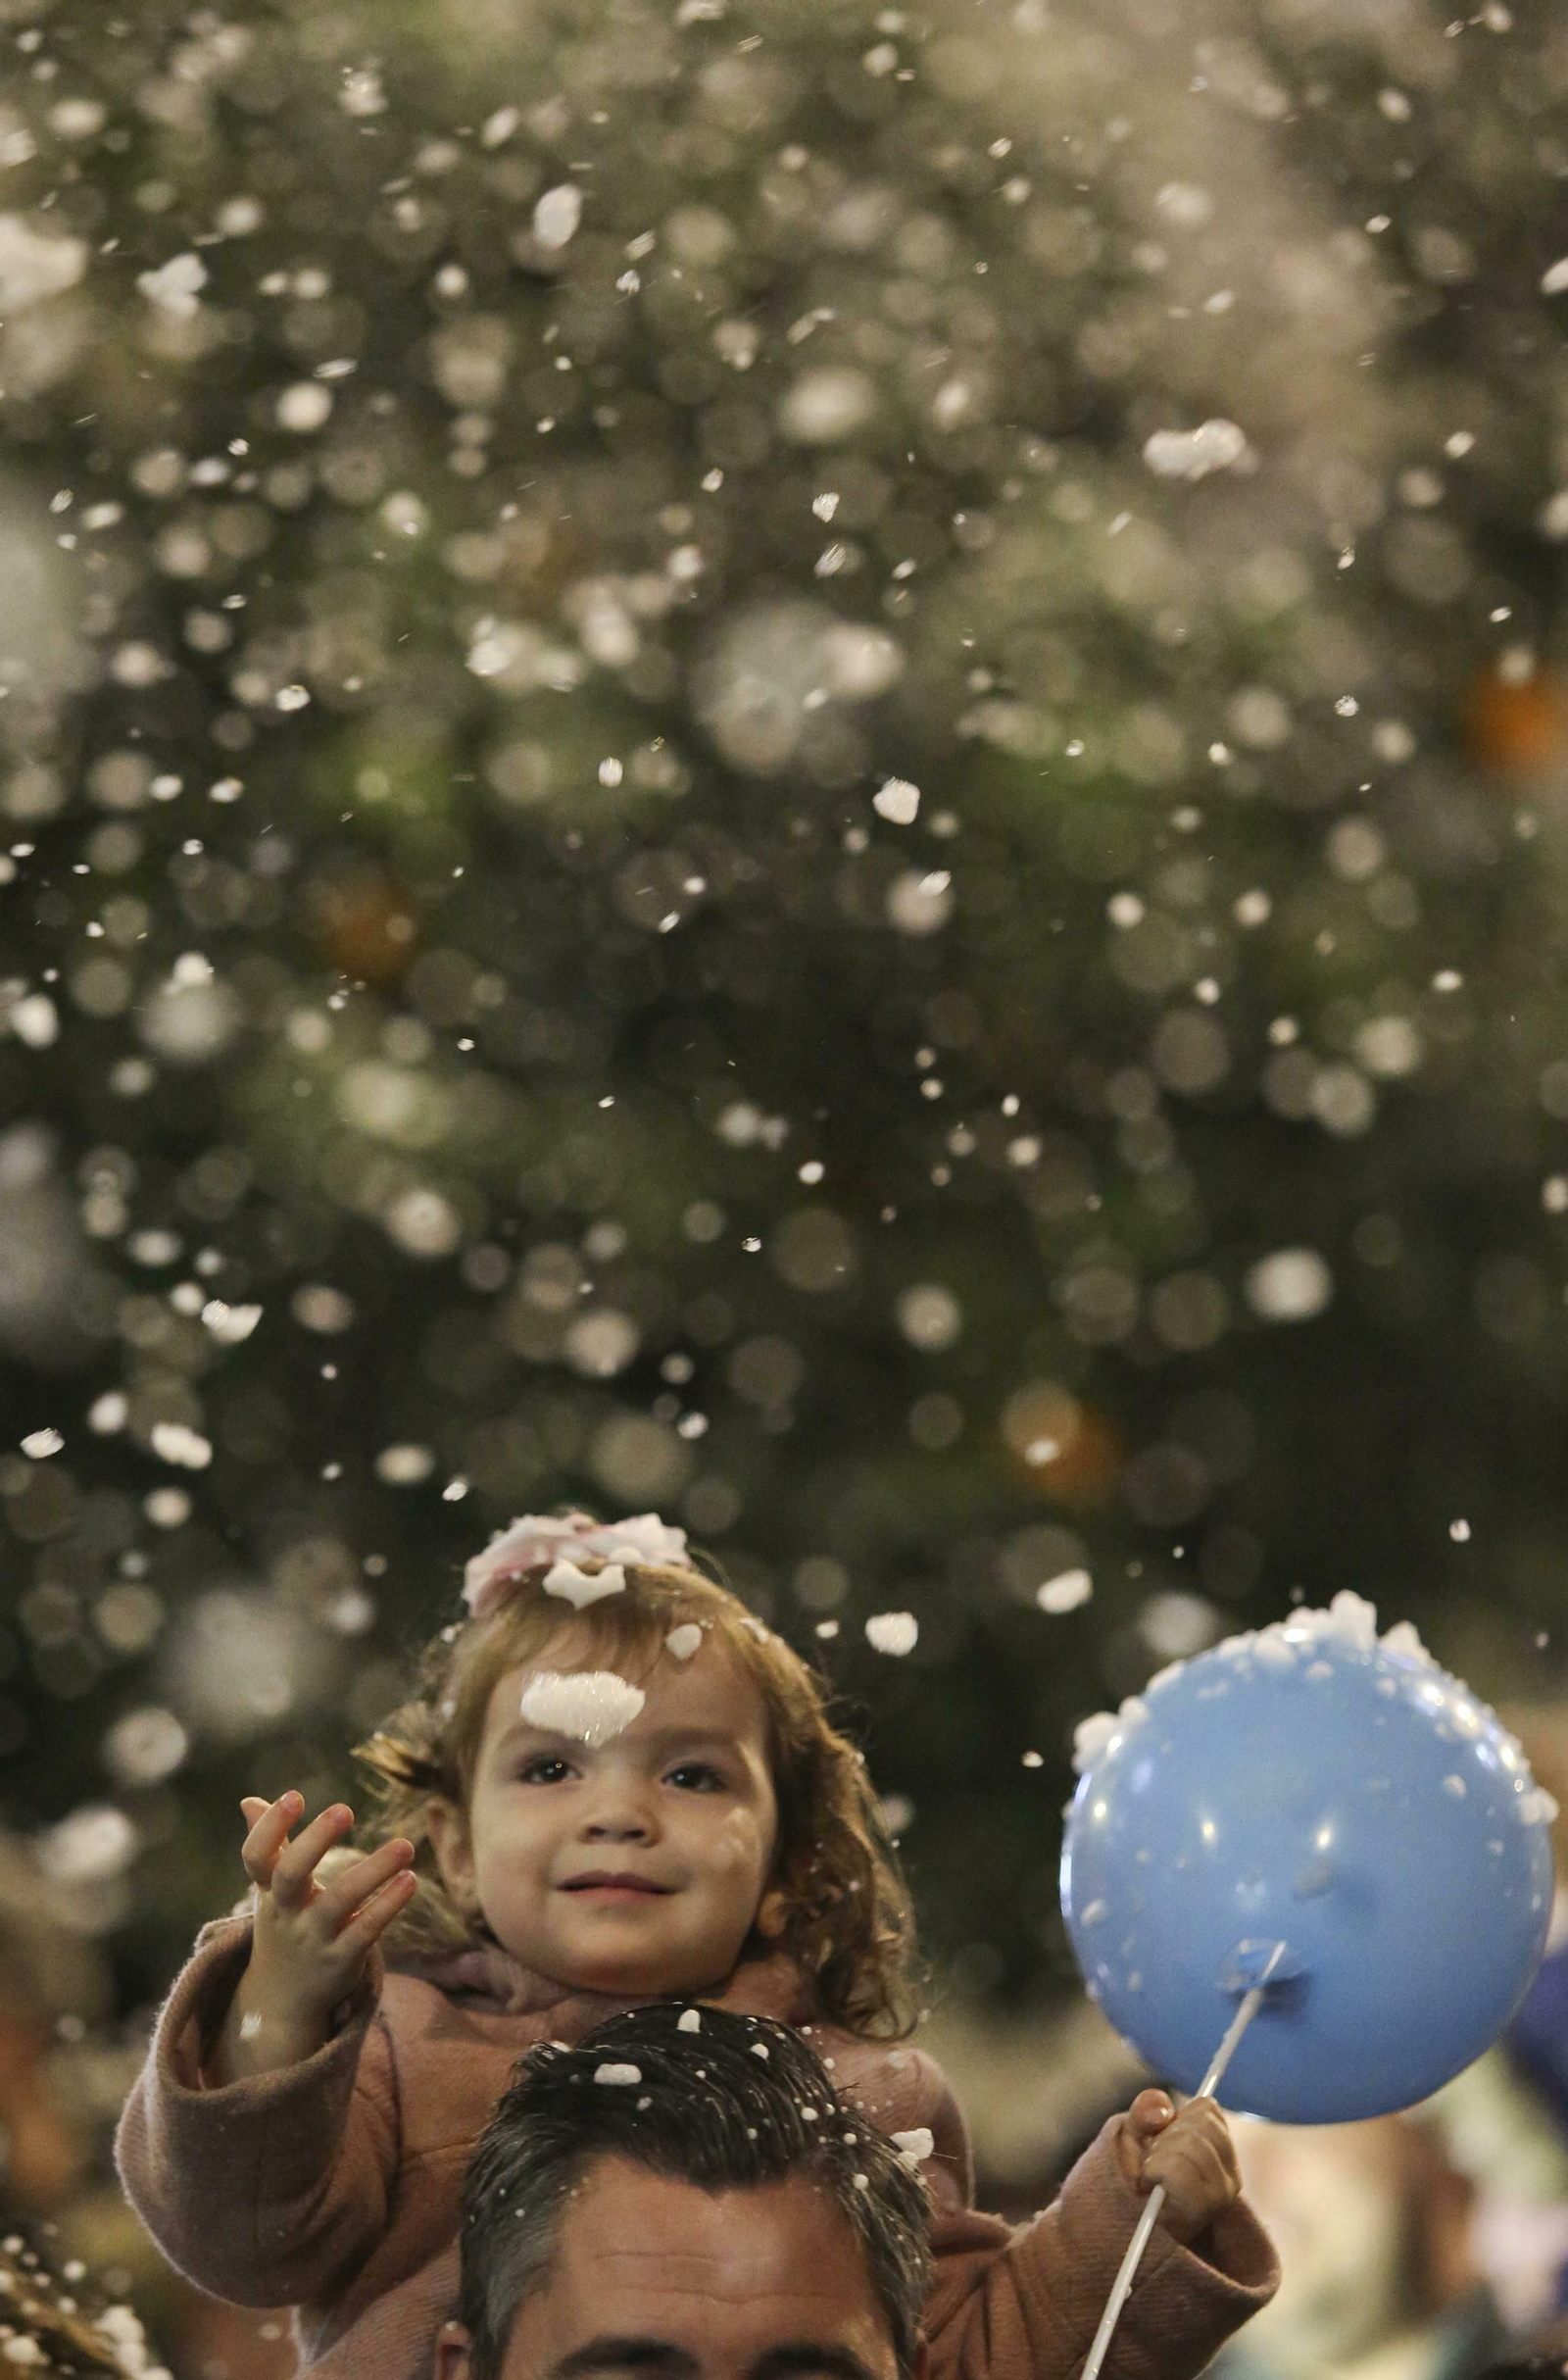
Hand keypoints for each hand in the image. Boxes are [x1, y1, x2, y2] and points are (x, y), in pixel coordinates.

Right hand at [206, 1793, 415, 2082]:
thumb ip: (269, 1846)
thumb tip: (249, 1801)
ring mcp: (314, 1938)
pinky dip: (389, 1905)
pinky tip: (410, 1880)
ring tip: (406, 1846)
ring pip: (339, 1902)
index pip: (257, 1858)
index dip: (270, 1828)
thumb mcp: (270, 1891)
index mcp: (269, 1891)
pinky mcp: (342, 1960)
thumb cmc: (284, 1927)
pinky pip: (366, 1930)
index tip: (294, 1796)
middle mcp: (288, 1913)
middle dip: (315, 1841)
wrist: (281, 2002)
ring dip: (373, 1871)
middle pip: (291, 1875)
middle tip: (344, 1809)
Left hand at [1115, 2089, 1239, 2245]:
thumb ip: (1147, 2109)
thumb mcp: (1136, 2132)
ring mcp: (1220, 2196)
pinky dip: (1155, 2171)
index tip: (1166, 2137)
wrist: (1125, 2223)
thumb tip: (1163, 2111)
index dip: (1178, 2117)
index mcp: (1221, 2151)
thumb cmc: (1134, 2174)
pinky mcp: (1202, 2211)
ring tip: (1153, 2175)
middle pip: (1198, 2127)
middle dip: (1165, 2137)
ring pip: (1189, 2145)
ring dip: (1157, 2156)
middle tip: (1156, 2161)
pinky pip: (1177, 2169)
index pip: (1208, 2109)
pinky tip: (1153, 2186)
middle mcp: (1230, 2176)